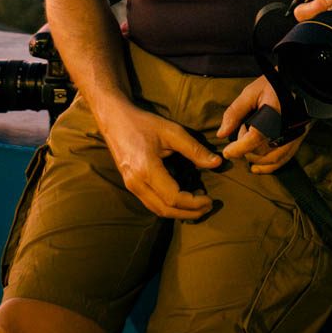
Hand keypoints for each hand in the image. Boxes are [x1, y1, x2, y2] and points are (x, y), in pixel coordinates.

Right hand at [96, 101, 221, 218]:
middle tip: (208, 207)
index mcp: (146, 169)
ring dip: (179, 213)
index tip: (210, 199)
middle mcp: (136, 183)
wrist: (114, 119)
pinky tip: (182, 199)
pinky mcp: (130, 185)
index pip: (174, 197)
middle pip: (165, 210)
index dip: (194, 203)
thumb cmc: (143, 123)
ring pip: (157, 210)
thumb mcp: (171, 132)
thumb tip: (217, 163)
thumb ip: (194, 149)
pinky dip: (168, 207)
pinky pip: (151, 203)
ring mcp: (131, 186)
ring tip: (198, 205)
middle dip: (189, 213)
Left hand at [219, 75, 309, 173]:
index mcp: (273, 116)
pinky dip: (270, 167)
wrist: (302, 81)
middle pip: (262, 151)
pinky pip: (284, 159)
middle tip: (239, 136)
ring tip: (245, 153)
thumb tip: (221, 134)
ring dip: (256, 160)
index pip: (255, 138)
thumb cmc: (275, 84)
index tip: (227, 152)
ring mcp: (294, 136)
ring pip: (273, 159)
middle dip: (246, 149)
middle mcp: (286, 129)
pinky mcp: (298, 139)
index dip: (239, 148)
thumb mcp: (251, 92)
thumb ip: (235, 112)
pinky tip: (257, 168)